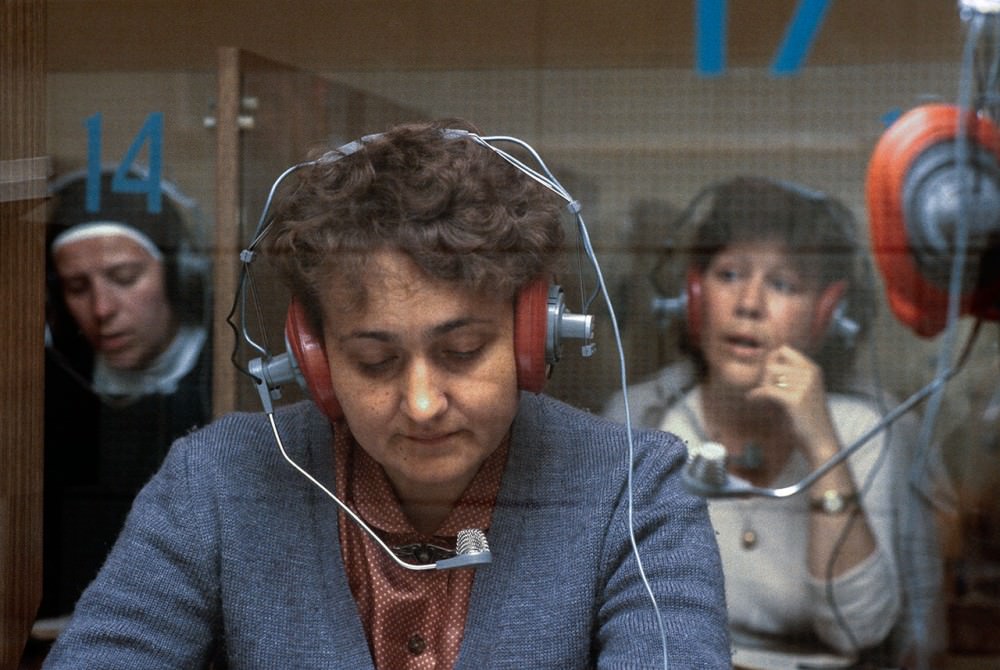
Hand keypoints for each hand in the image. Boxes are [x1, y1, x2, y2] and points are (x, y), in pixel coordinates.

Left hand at [746, 344, 838, 464]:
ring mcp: (804, 386)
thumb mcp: (801, 391)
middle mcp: (810, 374)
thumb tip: (765, 363)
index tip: (766, 376)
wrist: (820, 441)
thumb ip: (787, 376)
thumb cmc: (807, 418)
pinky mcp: (796, 400)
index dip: (771, 360)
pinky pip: (767, 390)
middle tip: (764, 391)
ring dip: (762, 388)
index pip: (784, 350)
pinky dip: (756, 395)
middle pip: (773, 364)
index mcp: (813, 369)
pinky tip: (752, 398)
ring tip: (763, 398)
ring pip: (769, 377)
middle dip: (764, 377)